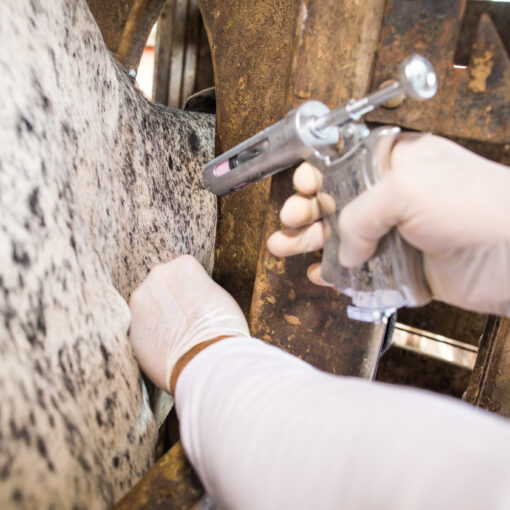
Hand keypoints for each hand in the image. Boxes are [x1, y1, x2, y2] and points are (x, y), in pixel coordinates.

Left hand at [129, 255, 249, 392]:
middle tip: (183, 322)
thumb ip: (199, 290)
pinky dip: (148, 337)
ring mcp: (141, 299)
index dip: (190, 291)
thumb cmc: (224, 331)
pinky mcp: (130, 326)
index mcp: (184, 265)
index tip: (195, 305)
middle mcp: (158, 275)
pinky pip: (139, 328)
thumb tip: (192, 298)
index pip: (182, 270)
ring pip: (147, 306)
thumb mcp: (219, 298)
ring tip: (174, 338)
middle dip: (168, 301)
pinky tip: (164, 348)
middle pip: (161, 285)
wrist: (209, 362)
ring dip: (156, 318)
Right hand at [267, 133, 509, 315]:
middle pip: (337, 202)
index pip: (345, 163)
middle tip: (288, 219)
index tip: (301, 185)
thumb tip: (345, 245)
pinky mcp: (405, 267)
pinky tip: (320, 274)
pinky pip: (363, 271)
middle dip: (307, 211)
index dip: (318, 174)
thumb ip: (361, 215)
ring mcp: (400, 234)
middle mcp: (396, 198)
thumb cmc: (475, 204)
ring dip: (311, 243)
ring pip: (344, 238)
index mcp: (397, 164)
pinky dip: (339, 274)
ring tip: (283, 247)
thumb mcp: (405, 189)